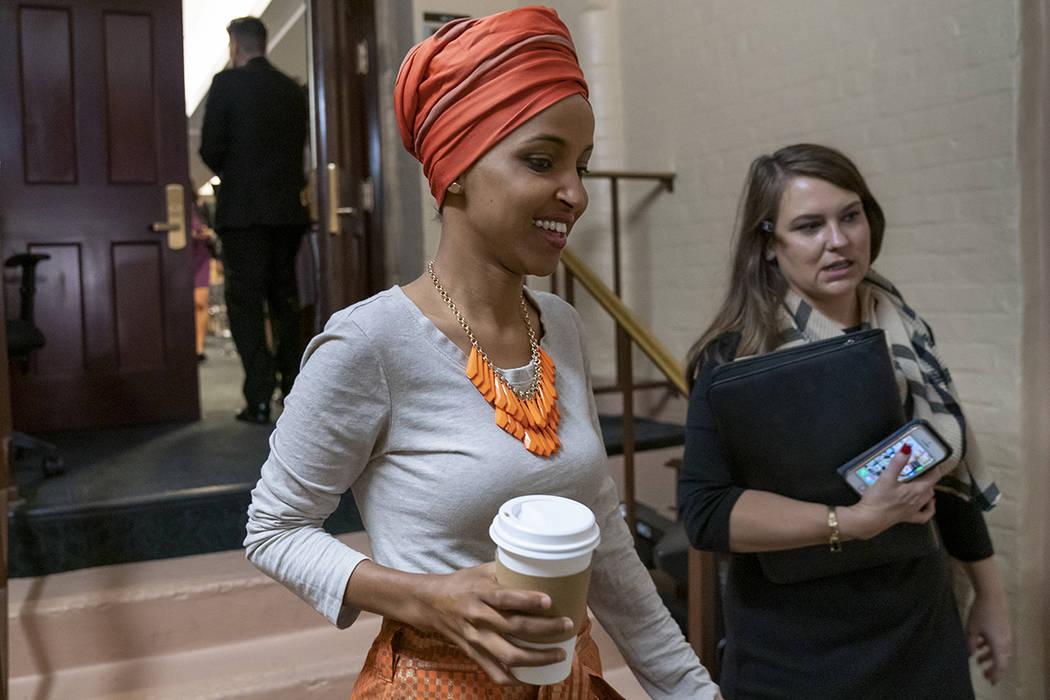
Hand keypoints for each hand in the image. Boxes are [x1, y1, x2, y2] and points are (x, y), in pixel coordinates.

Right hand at [407, 562, 573, 684]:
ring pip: (509, 655)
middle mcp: (478, 617)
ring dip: (537, 657)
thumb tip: (539, 565)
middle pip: (514, 628)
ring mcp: (476, 639)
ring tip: (559, 654)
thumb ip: (506, 569)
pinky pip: (495, 672)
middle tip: (567, 625)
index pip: (505, 598)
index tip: (549, 601)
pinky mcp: (474, 653)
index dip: (528, 600)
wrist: (430, 604)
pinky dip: (514, 678)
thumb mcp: (481, 570)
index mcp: (480, 593)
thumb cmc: (461, 584)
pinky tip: (533, 676)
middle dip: (544, 629)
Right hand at [841, 449, 938, 539]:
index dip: (934, 467)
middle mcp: (918, 500)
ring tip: (922, 483)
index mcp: (916, 490)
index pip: (934, 477)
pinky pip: (924, 514)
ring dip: (927, 489)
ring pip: (928, 498)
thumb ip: (897, 462)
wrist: (869, 519)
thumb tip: (906, 449)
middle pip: (930, 486)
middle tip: (921, 469)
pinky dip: (928, 509)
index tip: (931, 461)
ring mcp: (913, 509)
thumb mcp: (886, 477)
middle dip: (928, 477)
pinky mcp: (907, 517)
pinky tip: (926, 505)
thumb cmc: (877, 501)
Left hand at [964, 560, 1012, 684]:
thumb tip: (971, 655)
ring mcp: (1006, 634)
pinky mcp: (1005, 628)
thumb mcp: (971, 629)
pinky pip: (999, 643)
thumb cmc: (980, 613)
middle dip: (992, 667)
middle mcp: (1006, 642)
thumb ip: (971, 644)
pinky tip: (980, 645)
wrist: (992, 595)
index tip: (990, 681)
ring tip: (978, 660)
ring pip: (1000, 651)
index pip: (999, 665)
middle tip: (984, 673)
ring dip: (990, 656)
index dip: (995, 674)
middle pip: (1001, 659)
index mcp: (999, 644)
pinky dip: (991, 647)